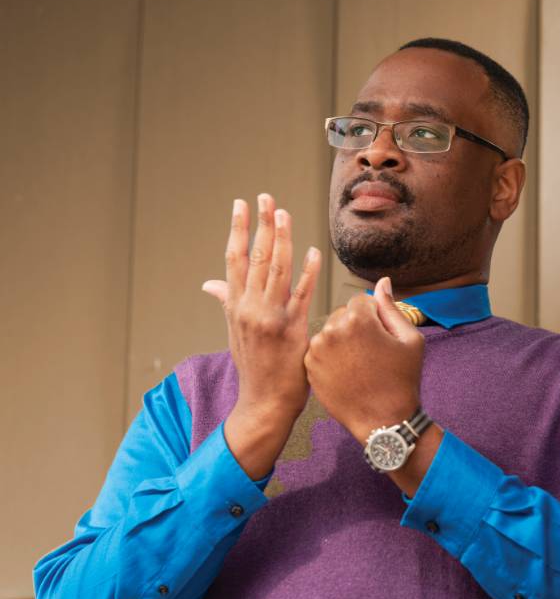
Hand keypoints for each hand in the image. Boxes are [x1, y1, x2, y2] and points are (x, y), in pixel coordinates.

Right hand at [201, 195, 321, 476]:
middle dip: (261, 224)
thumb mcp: (234, 331)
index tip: (241, 204)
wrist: (263, 402)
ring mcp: (270, 318)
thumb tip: (208, 283)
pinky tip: (313, 252)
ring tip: (285, 214)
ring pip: (276, 270)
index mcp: (235, 305)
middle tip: (266, 196)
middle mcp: (249, 308)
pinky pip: (302, 295)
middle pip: (254, 257)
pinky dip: (308, 272)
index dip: (237, 228)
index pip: (233, 259)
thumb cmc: (253, 365)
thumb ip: (226, 302)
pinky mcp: (292, 330)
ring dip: (281, 239)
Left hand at [304, 277, 424, 442]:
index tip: (381, 338)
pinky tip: (346, 373)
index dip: (375, 318)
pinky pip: (320, 350)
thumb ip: (392, 307)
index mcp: (359, 319)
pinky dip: (330, 357)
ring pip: (330, 332)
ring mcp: (317, 349)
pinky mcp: (309, 366)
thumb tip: (382, 282)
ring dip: (341, 341)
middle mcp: (333, 329)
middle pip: (344, 315)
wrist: (383, 422)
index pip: (362, 301)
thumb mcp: (410, 340)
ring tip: (358, 365)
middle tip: (370, 354)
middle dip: (356, 327)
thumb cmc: (402, 381)